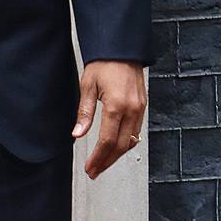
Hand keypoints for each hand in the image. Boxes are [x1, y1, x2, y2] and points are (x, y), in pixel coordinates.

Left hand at [71, 59, 147, 178]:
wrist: (121, 49)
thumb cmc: (103, 64)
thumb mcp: (87, 86)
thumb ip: (84, 113)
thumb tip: (77, 134)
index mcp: (116, 105)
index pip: (107, 141)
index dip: (98, 158)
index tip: (90, 168)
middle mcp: (131, 110)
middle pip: (120, 146)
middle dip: (107, 162)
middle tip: (94, 172)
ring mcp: (140, 109)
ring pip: (131, 141)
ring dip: (117, 155)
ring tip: (103, 163)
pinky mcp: (143, 107)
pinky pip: (136, 131)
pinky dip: (126, 143)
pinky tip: (116, 147)